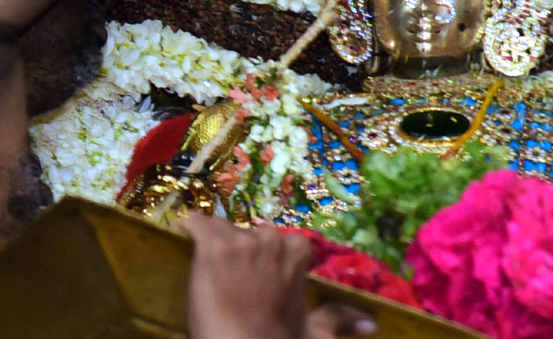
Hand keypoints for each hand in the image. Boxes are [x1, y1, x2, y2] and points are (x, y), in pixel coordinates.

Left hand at [180, 216, 375, 338]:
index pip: (277, 241)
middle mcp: (271, 238)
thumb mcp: (317, 332)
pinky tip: (181, 236)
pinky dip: (186, 230)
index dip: (261, 260)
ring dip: (213, 249)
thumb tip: (371, 323)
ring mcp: (240, 241)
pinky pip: (193, 224)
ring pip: (219, 231)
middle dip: (238, 254)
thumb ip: (340, 317)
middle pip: (245, 233)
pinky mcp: (210, 247)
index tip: (255, 281)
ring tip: (208, 278)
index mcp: (297, 251)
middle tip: (231, 285)